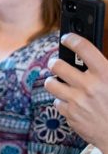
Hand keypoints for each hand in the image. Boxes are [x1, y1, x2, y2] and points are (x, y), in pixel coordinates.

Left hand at [46, 33, 107, 152]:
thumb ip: (105, 68)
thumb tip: (88, 55)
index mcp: (106, 74)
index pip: (84, 48)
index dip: (72, 39)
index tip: (67, 38)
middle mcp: (89, 86)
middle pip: (57, 65)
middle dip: (55, 62)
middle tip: (57, 63)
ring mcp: (77, 102)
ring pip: (51, 84)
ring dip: (54, 81)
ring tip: (60, 82)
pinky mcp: (70, 115)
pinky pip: (57, 102)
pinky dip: (63, 101)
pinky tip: (72, 102)